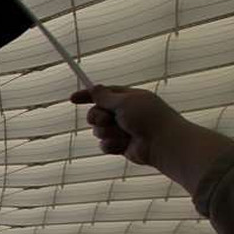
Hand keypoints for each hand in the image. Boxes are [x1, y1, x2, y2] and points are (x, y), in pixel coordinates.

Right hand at [69, 85, 185, 166]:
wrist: (162, 143)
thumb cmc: (148, 118)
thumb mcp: (125, 101)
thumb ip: (106, 97)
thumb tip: (94, 88)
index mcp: (127, 98)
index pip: (102, 94)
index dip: (87, 96)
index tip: (72, 99)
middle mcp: (124, 113)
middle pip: (96, 113)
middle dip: (98, 117)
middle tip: (107, 119)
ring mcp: (122, 130)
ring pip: (99, 131)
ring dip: (108, 132)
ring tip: (124, 134)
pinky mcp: (120, 145)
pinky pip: (104, 145)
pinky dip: (112, 145)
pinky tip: (124, 145)